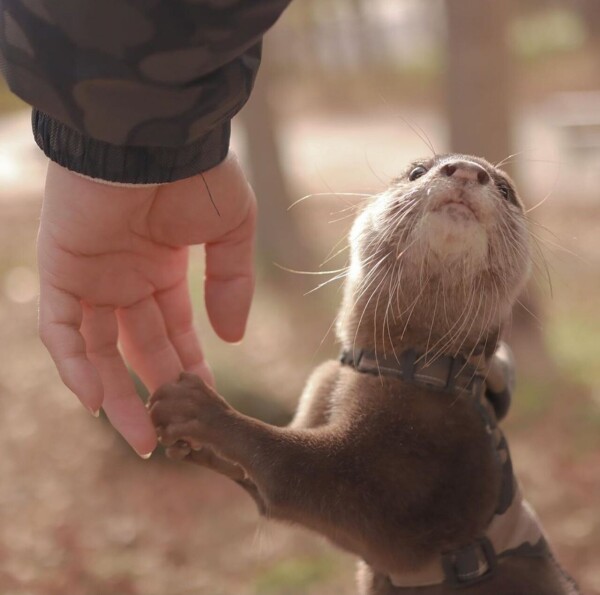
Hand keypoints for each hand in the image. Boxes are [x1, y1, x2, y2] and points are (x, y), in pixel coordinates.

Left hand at [37, 153, 255, 456]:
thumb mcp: (232, 231)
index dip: (189, 365)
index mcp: (162, 267)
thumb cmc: (198, 173)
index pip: (174, 329)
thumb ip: (232, 282)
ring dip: (117, 393)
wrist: (153, 132)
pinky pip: (62, 329)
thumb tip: (233, 336)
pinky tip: (97, 401)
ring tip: (141, 437)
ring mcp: (92, 276)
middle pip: (138, 347)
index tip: (205, 400)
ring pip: (98, 349)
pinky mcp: (61, 269)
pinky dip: (75, 364)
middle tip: (172, 435)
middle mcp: (125, 277)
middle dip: (157, 389)